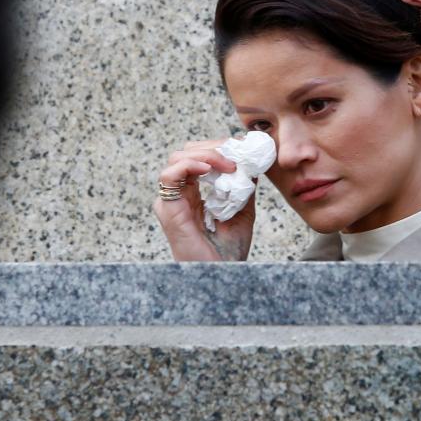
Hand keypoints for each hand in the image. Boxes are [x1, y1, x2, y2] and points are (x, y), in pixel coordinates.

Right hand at [153, 139, 256, 261]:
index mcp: (194, 193)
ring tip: (230, 163)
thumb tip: (252, 163)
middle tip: (239, 151)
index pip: (200, 157)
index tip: (244, 145)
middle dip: (215, 146)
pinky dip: (189, 164)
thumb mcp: (243, 211)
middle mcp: (180, 194)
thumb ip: (244, 187)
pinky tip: (209, 168)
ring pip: (178, 157)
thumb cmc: (229, 250)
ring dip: (207, 154)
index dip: (220, 147)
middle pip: (189, 152)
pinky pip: (169, 176)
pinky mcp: (168, 209)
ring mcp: (172, 200)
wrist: (223, 275)